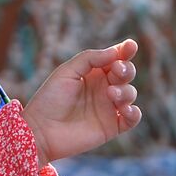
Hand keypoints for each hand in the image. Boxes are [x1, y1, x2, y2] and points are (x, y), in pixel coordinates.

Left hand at [23, 39, 141, 164]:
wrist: (41, 130)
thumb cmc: (50, 99)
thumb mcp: (66, 72)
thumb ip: (89, 59)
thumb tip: (115, 52)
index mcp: (92, 73)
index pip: (113, 59)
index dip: (124, 51)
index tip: (130, 45)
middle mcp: (103, 88)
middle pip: (125, 74)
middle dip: (126, 69)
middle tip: (117, 70)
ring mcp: (108, 107)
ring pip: (130, 93)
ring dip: (125, 91)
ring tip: (111, 93)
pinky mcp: (112, 126)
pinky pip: (132, 117)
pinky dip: (133, 112)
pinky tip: (124, 109)